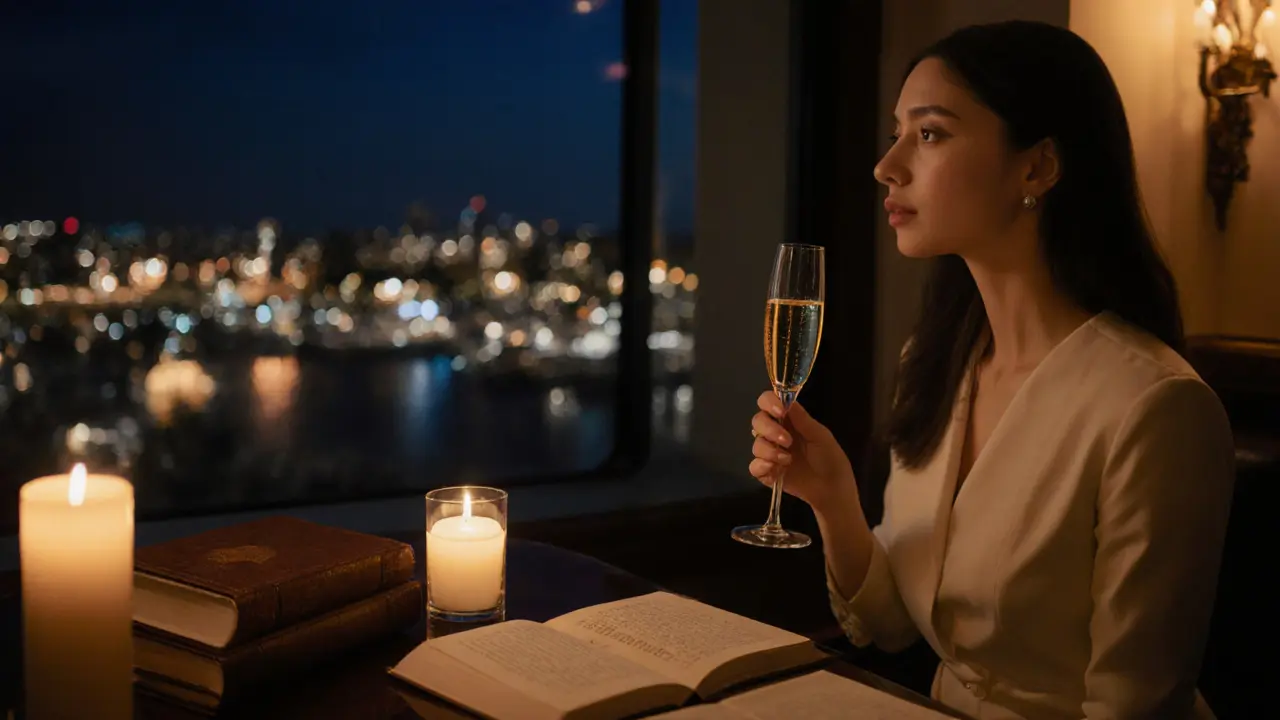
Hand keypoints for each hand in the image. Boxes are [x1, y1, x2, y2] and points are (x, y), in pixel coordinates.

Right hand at [750, 391, 857, 512]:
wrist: (832, 489)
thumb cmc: (830, 459)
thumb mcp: (820, 436)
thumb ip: (802, 419)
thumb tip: (787, 400)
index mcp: (788, 421)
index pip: (768, 402)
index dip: (769, 402)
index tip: (779, 412)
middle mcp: (775, 434)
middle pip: (757, 421)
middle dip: (769, 429)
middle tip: (787, 441)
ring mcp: (770, 454)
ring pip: (756, 444)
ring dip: (770, 450)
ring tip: (788, 460)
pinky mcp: (767, 473)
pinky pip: (754, 466)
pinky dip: (762, 466)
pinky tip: (776, 470)